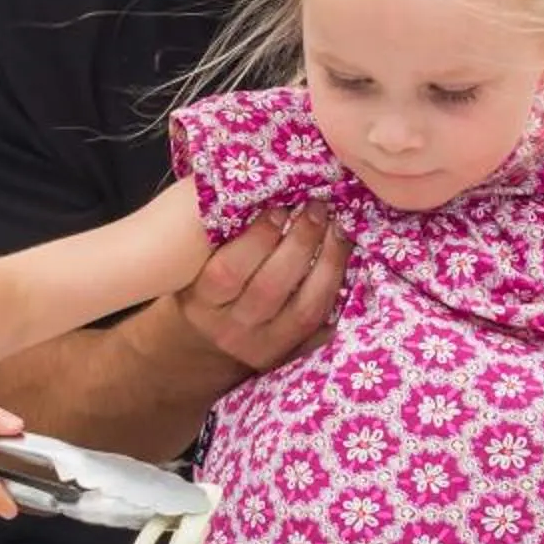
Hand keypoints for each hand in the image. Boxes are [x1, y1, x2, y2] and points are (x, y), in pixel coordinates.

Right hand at [176, 204, 347, 371]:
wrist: (202, 349)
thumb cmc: (202, 293)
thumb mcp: (195, 270)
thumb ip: (218, 238)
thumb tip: (254, 187)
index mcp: (202, 303)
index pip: (229, 271)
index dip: (258, 238)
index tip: (279, 206)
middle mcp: (232, 328)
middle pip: (271, 288)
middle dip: (300, 243)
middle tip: (317, 208)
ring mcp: (265, 347)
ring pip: (305, 309)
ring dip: (329, 265)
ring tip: (339, 230)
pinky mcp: (291, 355)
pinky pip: (323, 326)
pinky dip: (338, 292)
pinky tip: (348, 262)